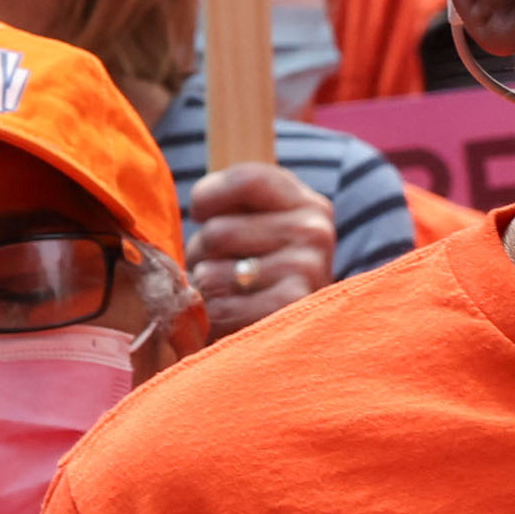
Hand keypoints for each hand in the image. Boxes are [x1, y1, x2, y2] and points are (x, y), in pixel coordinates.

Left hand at [179, 160, 333, 330]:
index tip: (201, 214)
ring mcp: (308, 269)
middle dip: (202, 252)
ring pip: (212, 272)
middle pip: (218, 231)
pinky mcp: (293, 308)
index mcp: (306, 202)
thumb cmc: (254, 269)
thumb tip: (199, 201)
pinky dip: (216, 315)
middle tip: (220, 267)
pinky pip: (224, 307)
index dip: (208, 196)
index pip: (247, 179)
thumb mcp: (251, 224)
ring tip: (229, 292)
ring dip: (207, 287)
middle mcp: (315, 230)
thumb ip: (229, 202)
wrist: (286, 334)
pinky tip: (233, 315)